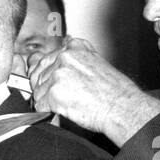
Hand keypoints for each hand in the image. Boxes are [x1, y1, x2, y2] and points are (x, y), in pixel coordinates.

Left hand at [27, 37, 159, 145]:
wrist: (121, 107)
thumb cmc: (115, 91)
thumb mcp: (97, 62)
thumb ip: (76, 56)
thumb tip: (61, 52)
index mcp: (74, 47)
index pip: (45, 59)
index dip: (47, 75)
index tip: (54, 83)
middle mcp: (64, 57)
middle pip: (38, 74)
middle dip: (45, 88)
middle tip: (62, 97)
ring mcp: (58, 74)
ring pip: (38, 91)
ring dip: (48, 101)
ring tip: (69, 104)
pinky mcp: (54, 93)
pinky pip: (39, 105)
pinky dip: (47, 111)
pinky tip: (64, 110)